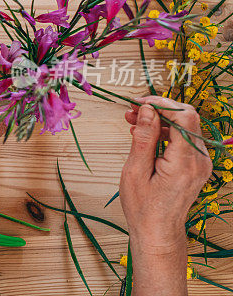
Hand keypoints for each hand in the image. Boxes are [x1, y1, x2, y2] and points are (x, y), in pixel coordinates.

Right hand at [121, 96, 211, 251]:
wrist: (157, 231)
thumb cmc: (143, 206)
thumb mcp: (135, 171)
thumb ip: (144, 138)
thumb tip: (146, 110)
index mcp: (184, 163)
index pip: (183, 117)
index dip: (161, 103)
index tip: (139, 103)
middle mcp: (199, 161)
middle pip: (186, 118)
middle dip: (159, 108)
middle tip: (132, 110)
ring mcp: (201, 163)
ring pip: (185, 126)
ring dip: (161, 119)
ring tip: (134, 121)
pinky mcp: (197, 165)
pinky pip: (184, 138)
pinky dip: (166, 131)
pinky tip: (146, 134)